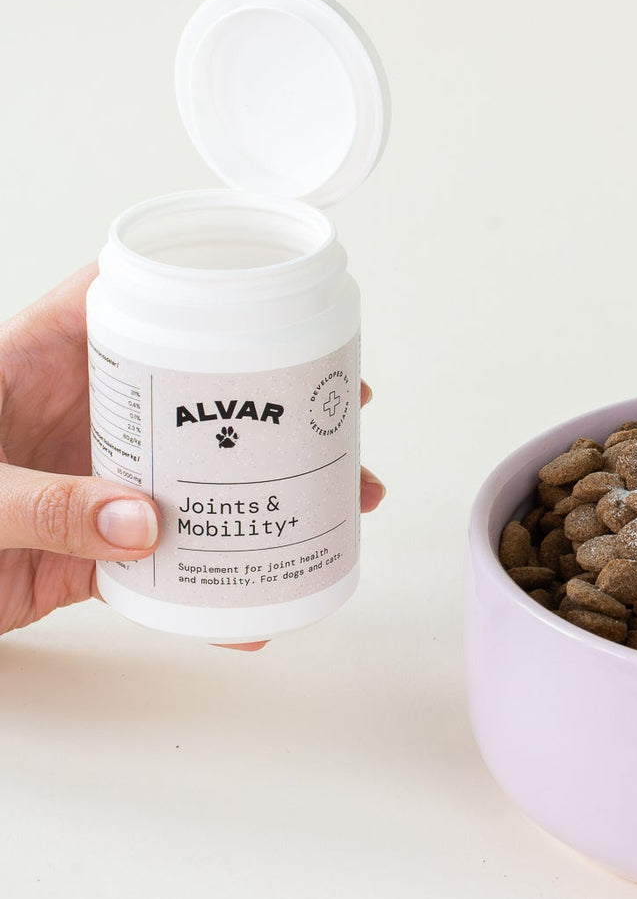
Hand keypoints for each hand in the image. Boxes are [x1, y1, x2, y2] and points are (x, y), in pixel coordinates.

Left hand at [0, 266, 385, 641]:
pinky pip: (167, 571)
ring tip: (339, 502)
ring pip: (198, 480)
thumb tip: (146, 519)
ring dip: (269, 495)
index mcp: (35, 367)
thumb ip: (43, 503)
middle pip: (192, 392)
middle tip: (337, 407)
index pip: (122, 299)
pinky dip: (215, 594)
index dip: (198, 286)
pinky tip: (257, 611)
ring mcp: (91, 488)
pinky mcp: (88, 556)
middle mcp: (77, 420)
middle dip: (271, 399)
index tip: (270, 293)